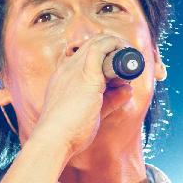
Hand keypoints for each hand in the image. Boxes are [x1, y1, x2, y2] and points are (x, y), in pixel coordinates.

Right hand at [32, 34, 132, 158]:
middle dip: (112, 46)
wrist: (54, 140)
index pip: (82, 55)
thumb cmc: (68, 131)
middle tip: (127, 58)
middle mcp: (67, 69)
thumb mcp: (92, 112)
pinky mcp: (87, 76)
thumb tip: (128, 90)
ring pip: (96, 42)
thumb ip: (111, 100)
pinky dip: (115, 46)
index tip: (117, 66)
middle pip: (91, 44)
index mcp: (64, 77)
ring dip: (116, 45)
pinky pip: (101, 49)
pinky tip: (125, 52)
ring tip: (128, 56)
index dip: (102, 55)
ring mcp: (75, 70)